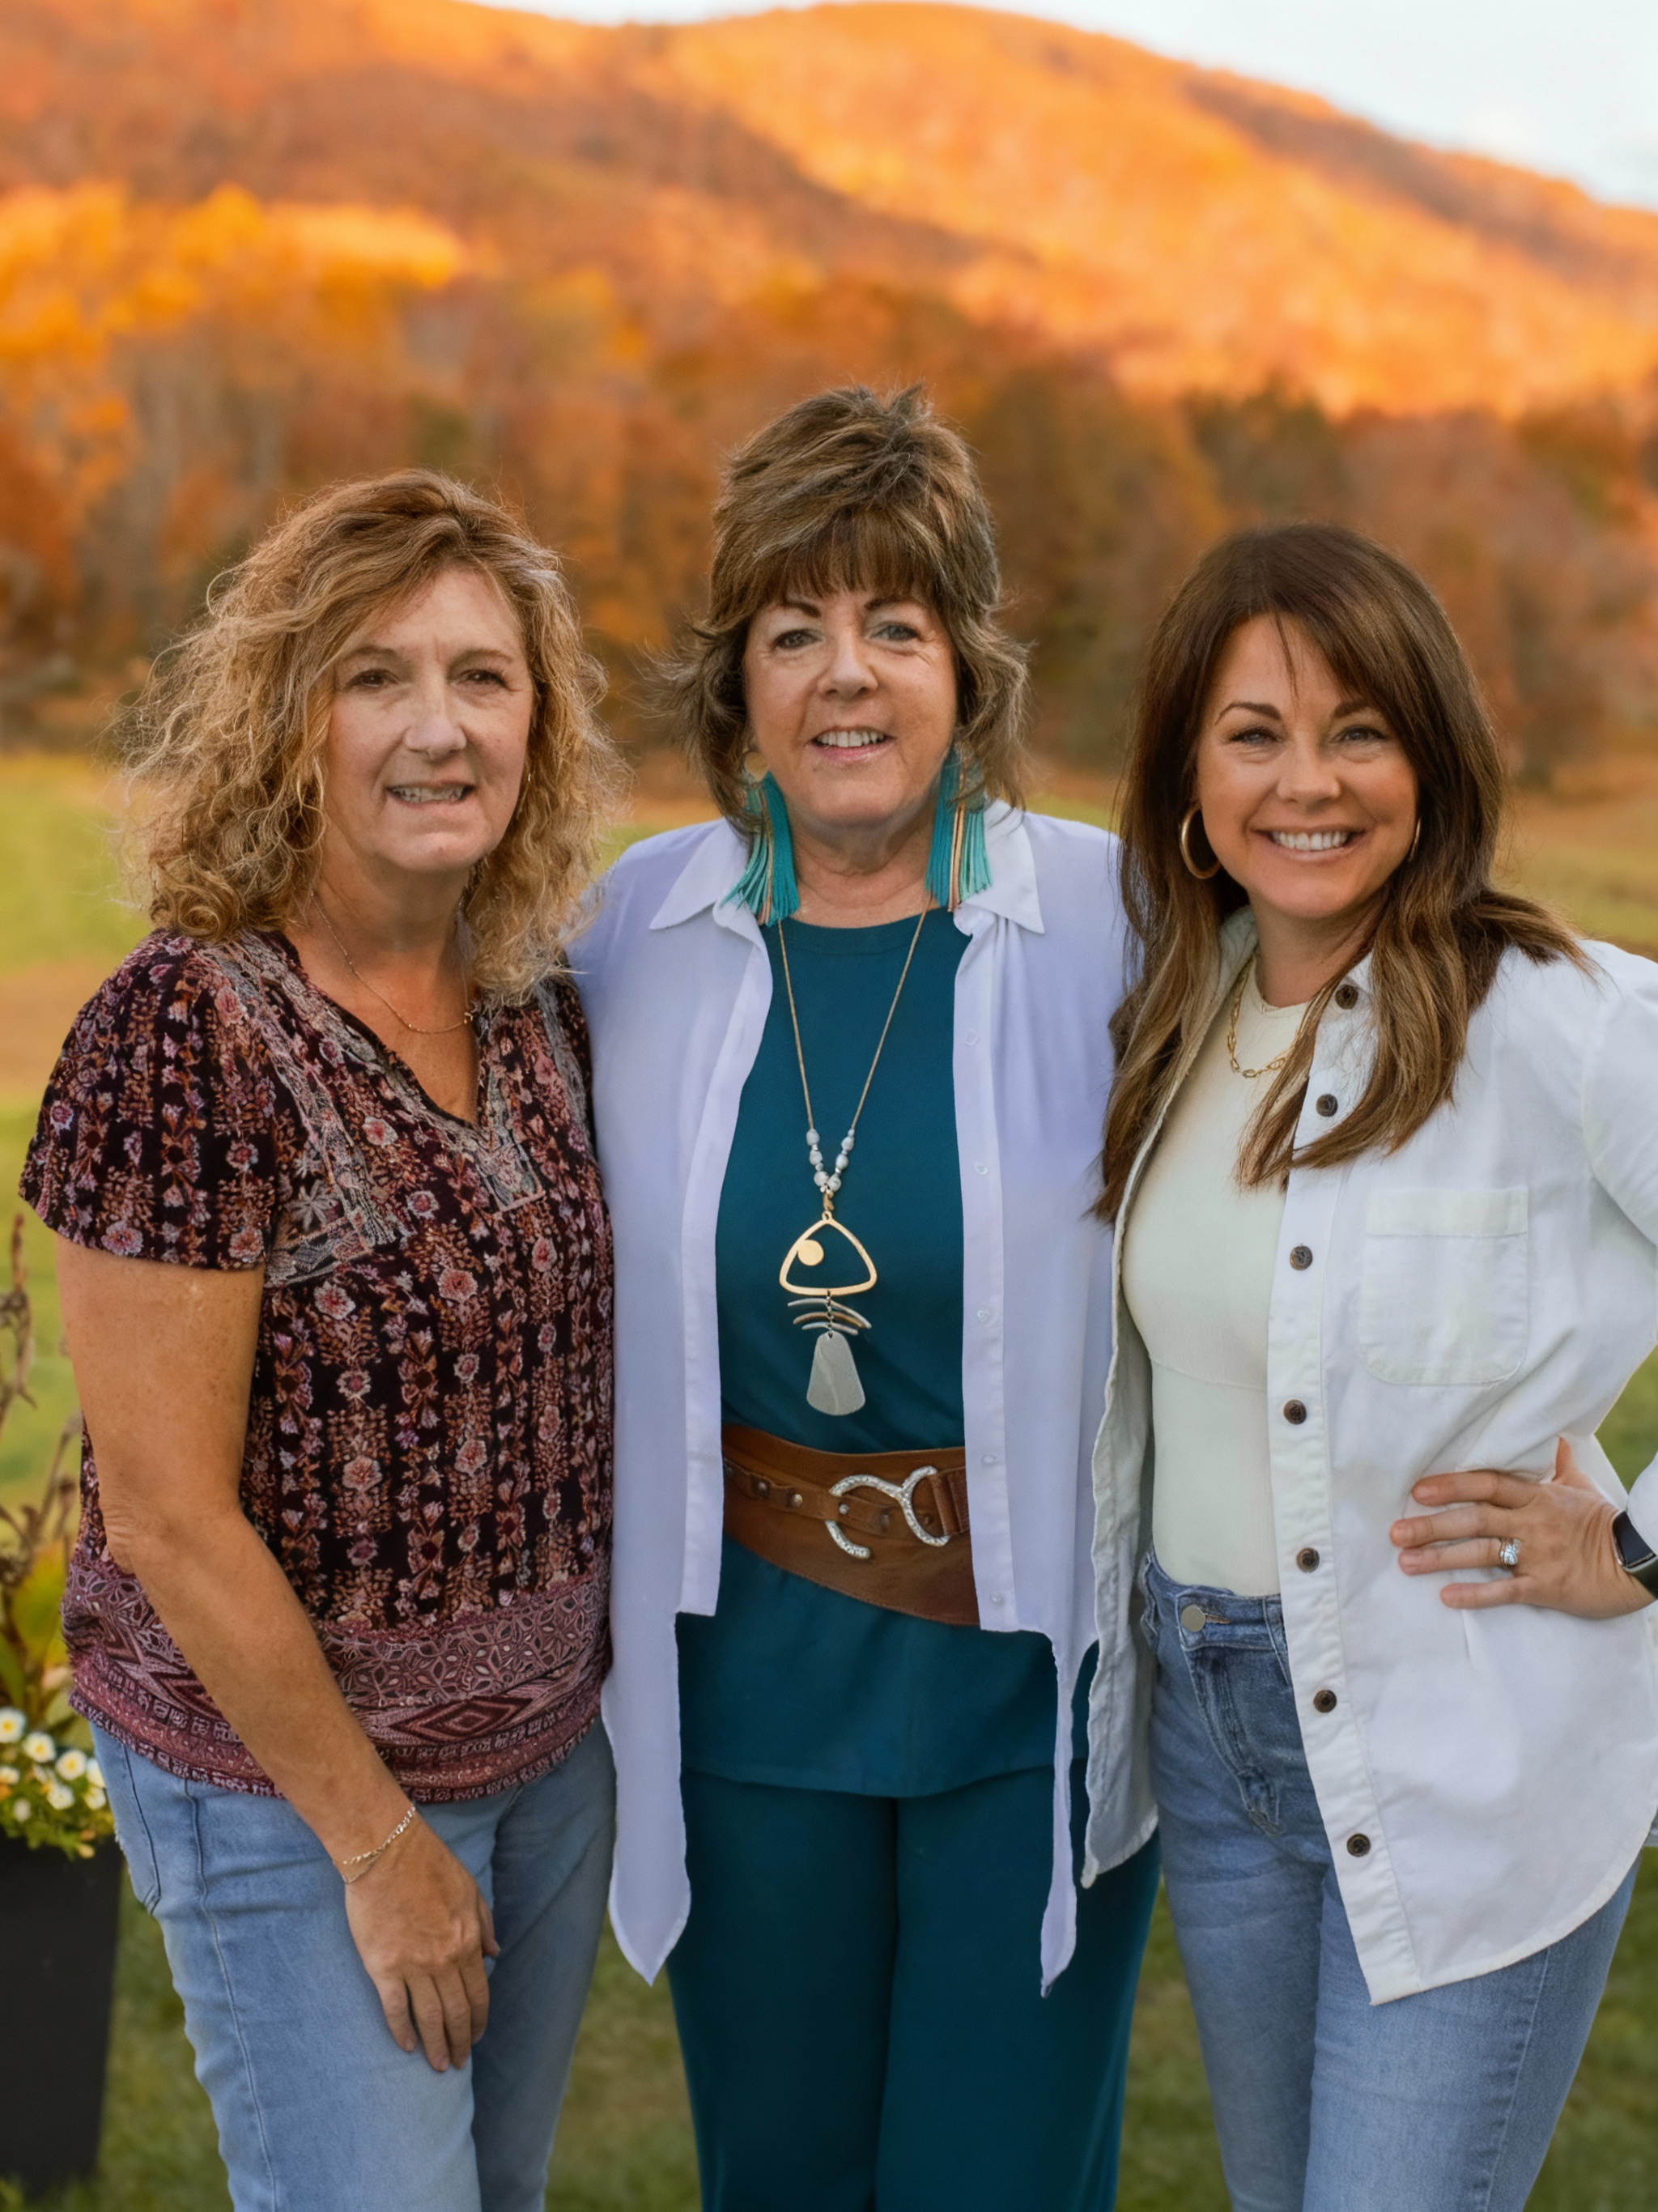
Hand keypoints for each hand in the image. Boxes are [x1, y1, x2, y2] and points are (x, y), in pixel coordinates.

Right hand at [342, 1816, 499, 2070]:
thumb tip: (495, 1954)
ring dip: (435, 2046)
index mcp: (468, 1941)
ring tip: (438, 2066)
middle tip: (458, 2063)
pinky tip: (407, 2046)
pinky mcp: (384, 1966)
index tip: (475, 2038)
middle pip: (455, 2013)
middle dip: (459, 2042)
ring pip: (429, 2017)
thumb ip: (484, 1924)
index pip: (478, 1994)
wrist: (387, 1851)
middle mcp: (444, 1959)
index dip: (478, 2021)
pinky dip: (402, 2031)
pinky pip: (395, 2009)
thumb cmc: (429, 1864)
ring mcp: (414, 1965)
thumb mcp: (469, 1890)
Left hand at [1390, 1439, 1652, 1618]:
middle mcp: (1533, 1523)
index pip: (1488, 1485)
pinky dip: (1477, 1595)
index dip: (1452, 1485)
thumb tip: (1551, 1435)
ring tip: (1406, 1563)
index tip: (1418, 1490)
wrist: (1641, 1560)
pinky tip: (1447, 1597)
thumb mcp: (1580, 1486)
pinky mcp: (1547, 1587)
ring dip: (1441, 1559)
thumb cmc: (1605, 1521)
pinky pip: (1507, 1591)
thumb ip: (1557, 1463)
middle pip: (1475, 1520)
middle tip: (1395, 1531)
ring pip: (1483, 1554)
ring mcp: (1539, 1556)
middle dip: (1432, 1525)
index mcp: (1538, 1497)